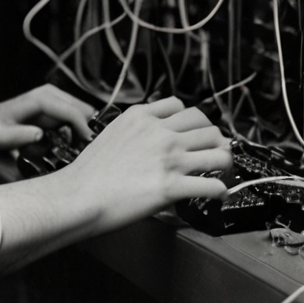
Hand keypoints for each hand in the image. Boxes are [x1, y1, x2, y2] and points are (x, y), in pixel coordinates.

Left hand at [0, 85, 94, 157]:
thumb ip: (21, 136)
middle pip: (81, 110)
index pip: (71, 110)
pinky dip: (68, 137)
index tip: (89, 145)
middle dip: (83, 131)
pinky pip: (68, 124)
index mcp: (39, 99)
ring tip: (64, 152)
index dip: (83, 127)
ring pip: (77, 117)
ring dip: (75, 135)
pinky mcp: (48, 114)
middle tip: (79, 153)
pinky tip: (56, 149)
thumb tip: (41, 135)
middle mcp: (48, 96)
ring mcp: (49, 104)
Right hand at [59, 97, 230, 230]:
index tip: (194, 131)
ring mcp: (169, 159)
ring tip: (222, 170)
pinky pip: (212, 185)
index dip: (191, 120)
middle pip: (207, 126)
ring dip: (224, 161)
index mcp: (143, 116)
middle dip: (214, 138)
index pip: (182, 107)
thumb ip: (136, 128)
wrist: (79, 195)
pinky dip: (219, 190)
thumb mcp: (112, 131)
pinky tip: (216, 193)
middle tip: (214, 149)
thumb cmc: (89, 171)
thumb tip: (149, 133)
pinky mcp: (172, 187)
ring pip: (219, 151)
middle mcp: (161, 133)